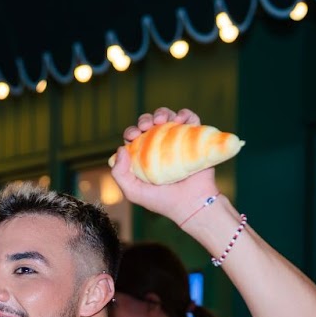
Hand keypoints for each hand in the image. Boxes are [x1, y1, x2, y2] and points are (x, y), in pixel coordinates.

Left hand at [110, 107, 220, 222]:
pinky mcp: (195, 138)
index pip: (134, 137)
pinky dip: (185, 114)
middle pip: (149, 124)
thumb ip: (120, 173)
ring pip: (168, 118)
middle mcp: (159, 146)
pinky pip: (190, 119)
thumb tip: (121, 148)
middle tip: (146, 126)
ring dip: (162, 113)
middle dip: (145, 120)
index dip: (131, 131)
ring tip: (161, 120)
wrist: (192, 203)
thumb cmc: (161, 200)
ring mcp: (177, 141)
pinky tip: (180, 118)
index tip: (134, 135)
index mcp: (143, 155)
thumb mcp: (133, 191)